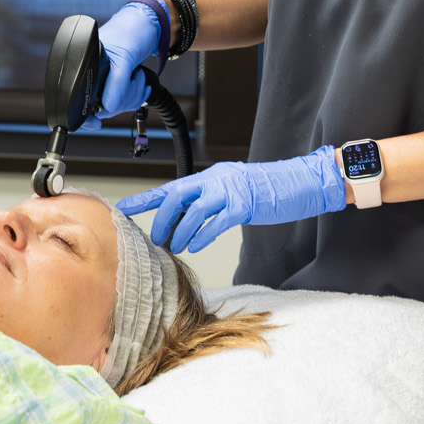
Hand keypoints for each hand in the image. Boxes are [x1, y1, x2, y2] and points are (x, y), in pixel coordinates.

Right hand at [91, 0, 163, 124]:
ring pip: (115, 104)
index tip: (96, 123)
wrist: (149, 23)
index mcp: (86, 65)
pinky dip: (136, 93)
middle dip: (124, 98)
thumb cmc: (132, 31)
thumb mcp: (125, 58)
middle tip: (133, 79)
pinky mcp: (117, 79)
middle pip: (103, 105)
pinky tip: (140, 81)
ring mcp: (105, 77)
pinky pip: (124, 98)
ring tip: (138, 75)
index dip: (88, 114)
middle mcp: (93, 72)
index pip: (82, 99)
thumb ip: (116, 83)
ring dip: (132, 94)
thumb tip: (108, 106)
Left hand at [117, 146, 346, 252]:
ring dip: (181, 232)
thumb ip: (211, 200)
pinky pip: (217, 221)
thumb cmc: (267, 189)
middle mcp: (216, 179)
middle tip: (157, 239)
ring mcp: (231, 190)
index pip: (171, 187)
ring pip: (194, 211)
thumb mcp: (233, 189)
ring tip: (175, 246)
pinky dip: (202, 235)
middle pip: (177, 196)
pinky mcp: (245, 204)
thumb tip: (187, 220)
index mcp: (210, 176)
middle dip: (162, 219)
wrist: (300, 181)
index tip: (123, 208)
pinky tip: (196, 246)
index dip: (145, 199)